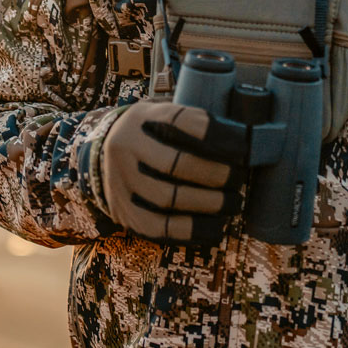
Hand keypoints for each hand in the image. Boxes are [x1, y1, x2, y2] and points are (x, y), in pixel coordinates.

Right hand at [97, 101, 241, 244]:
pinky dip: (191, 231)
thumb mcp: (164, 116)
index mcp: (140, 118)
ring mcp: (120, 181)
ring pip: (167, 198)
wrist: (104, 154)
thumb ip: (193, 123)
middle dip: (215, 174)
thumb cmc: (151, 135)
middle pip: (175, 163)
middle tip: (238, 178)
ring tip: (233, 203)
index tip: (243, 148)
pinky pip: (159, 228)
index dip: (216, 136)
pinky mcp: (123, 211)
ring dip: (208, 204)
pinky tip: (216, 228)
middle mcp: (124, 147)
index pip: (181, 122)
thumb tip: (241, 139)